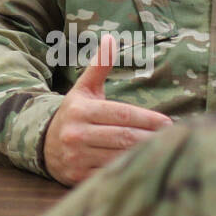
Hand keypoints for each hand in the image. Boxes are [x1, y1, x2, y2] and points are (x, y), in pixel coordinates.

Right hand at [42, 34, 172, 185]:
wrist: (43, 143)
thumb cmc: (74, 113)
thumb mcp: (84, 90)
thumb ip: (99, 67)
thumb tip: (110, 38)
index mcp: (81, 110)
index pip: (122, 114)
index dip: (147, 119)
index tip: (168, 123)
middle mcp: (77, 134)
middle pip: (124, 137)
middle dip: (151, 138)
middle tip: (172, 138)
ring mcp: (77, 157)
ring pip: (119, 157)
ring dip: (143, 155)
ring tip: (162, 151)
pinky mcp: (78, 177)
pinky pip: (110, 174)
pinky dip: (128, 171)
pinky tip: (144, 166)